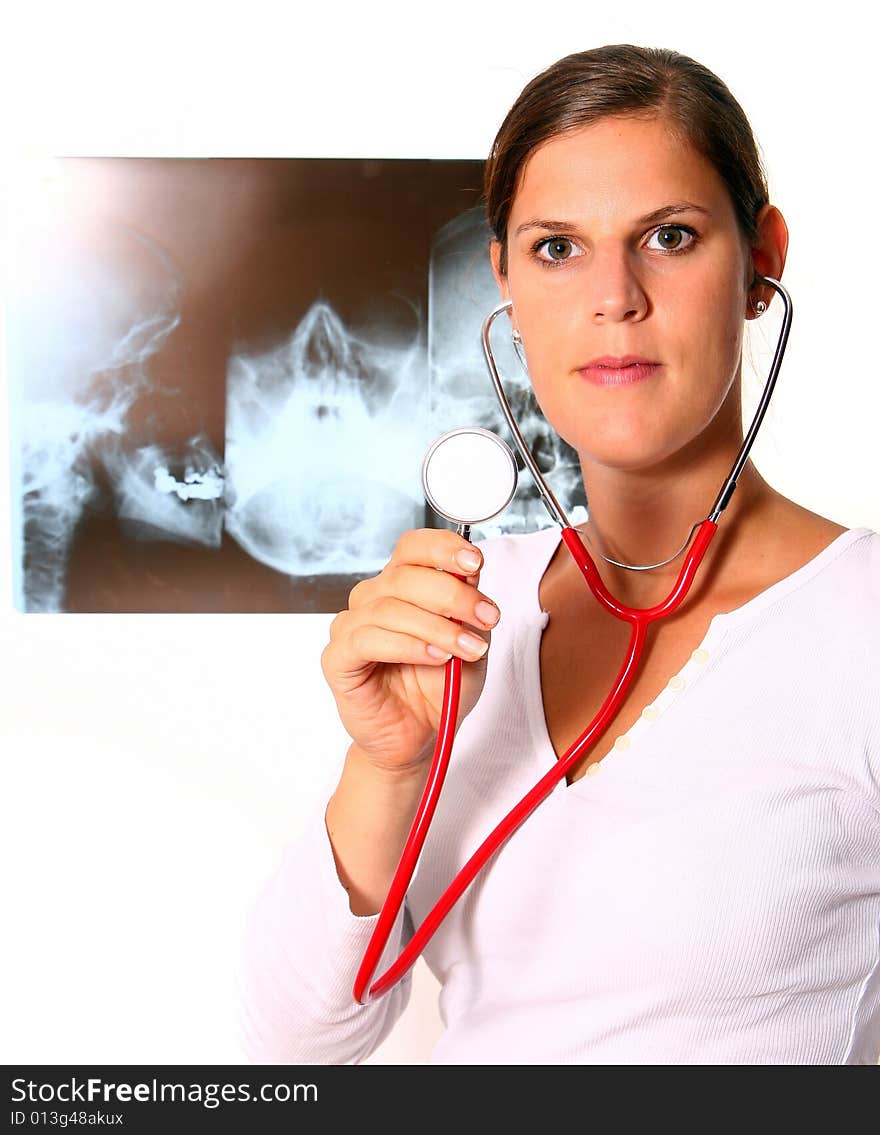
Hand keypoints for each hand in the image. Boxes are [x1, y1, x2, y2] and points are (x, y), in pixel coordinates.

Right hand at [320, 528, 499, 774]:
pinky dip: (408, 645)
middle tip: (486, 619)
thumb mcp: (471, 643)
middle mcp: (373, 599)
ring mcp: (351, 627)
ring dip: (438, 626)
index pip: (413, 547)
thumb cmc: (440, 689)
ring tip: (466, 649)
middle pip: (406, 575)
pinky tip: (434, 657)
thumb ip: (468, 607)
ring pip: (390, 607)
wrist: (421, 738)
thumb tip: (470, 570)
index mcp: (402, 586)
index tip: (476, 561)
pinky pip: (369, 640)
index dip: (443, 547)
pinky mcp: (338, 658)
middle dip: (455, 595)